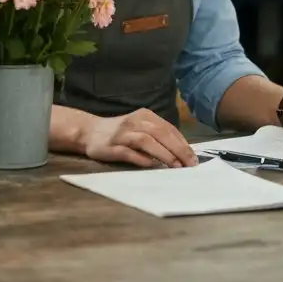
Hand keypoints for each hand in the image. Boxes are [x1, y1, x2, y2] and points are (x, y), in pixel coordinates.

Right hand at [81, 108, 198, 168]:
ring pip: (147, 141)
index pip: (169, 129)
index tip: (194, 159)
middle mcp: (135, 121)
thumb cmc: (120, 133)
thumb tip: (182, 153)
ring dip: (164, 154)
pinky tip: (153, 166)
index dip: (183, 144)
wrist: (89, 132)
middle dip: (178, 149)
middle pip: (161, 133)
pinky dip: (142, 159)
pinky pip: (129, 152)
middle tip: (189, 164)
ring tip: (175, 166)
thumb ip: (158, 137)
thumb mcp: (141, 128)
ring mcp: (122, 134)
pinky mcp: (112, 146)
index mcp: (145, 115)